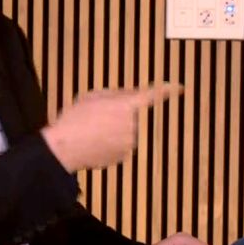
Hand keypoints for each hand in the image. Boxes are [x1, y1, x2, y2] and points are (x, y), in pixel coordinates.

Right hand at [42, 84, 180, 170]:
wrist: (65, 148)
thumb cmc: (76, 118)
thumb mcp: (94, 96)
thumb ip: (118, 94)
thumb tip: (132, 95)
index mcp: (127, 106)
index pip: (152, 96)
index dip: (167, 90)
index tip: (179, 88)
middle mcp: (134, 126)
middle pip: (137, 115)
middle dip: (125, 113)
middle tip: (103, 114)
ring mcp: (131, 143)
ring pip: (130, 131)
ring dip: (118, 128)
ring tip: (96, 128)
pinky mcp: (124, 156)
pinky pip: (123, 144)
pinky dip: (113, 142)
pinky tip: (96, 141)